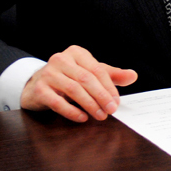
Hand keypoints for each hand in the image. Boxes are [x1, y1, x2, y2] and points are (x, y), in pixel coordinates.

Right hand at [20, 45, 136, 121]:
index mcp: (76, 52)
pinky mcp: (39, 89)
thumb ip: (111, 75)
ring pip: (73, 89)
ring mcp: (48, 73)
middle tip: (111, 110)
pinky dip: (71, 111)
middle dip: (101, 96)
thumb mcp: (89, 73)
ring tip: (100, 116)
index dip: (108, 86)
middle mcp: (61, 59)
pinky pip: (57, 102)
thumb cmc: (68, 78)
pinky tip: (82, 118)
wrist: (36, 85)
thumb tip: (133, 76)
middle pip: (86, 79)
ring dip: (89, 105)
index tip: (116, 101)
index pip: (97, 69)